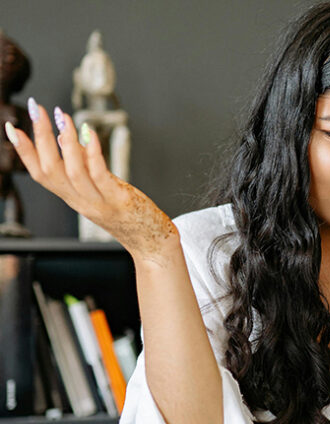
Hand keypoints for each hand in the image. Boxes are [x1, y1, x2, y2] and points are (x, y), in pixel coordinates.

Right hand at [4, 99, 177, 265]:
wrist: (151, 243)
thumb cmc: (129, 215)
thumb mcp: (99, 190)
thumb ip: (84, 168)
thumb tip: (68, 138)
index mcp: (73, 199)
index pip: (40, 175)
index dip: (24, 152)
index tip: (12, 128)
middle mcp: (81, 202)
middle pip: (50, 170)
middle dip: (40, 138)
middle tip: (37, 111)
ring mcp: (99, 202)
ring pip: (71, 172)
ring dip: (65, 142)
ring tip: (63, 117)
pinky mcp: (119, 200)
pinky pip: (100, 175)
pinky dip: (92, 153)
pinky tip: (89, 134)